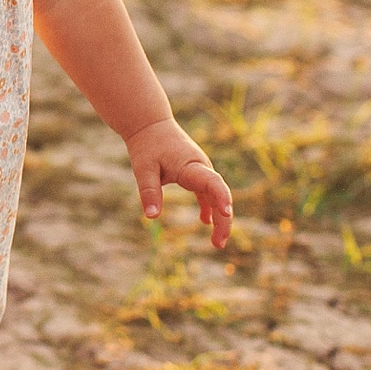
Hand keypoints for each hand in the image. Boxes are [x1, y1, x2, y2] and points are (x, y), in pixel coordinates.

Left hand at [124, 120, 233, 248]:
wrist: (150, 125)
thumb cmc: (147, 145)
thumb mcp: (144, 169)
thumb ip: (149, 192)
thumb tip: (151, 217)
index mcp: (191, 165)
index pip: (212, 183)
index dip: (221, 198)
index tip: (226, 213)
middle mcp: (201, 168)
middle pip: (219, 195)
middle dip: (223, 220)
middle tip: (218, 244)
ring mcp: (200, 171)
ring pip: (215, 196)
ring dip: (219, 218)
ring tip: (217, 243)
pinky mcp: (195, 173)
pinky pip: (206, 193)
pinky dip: (208, 207)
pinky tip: (205, 222)